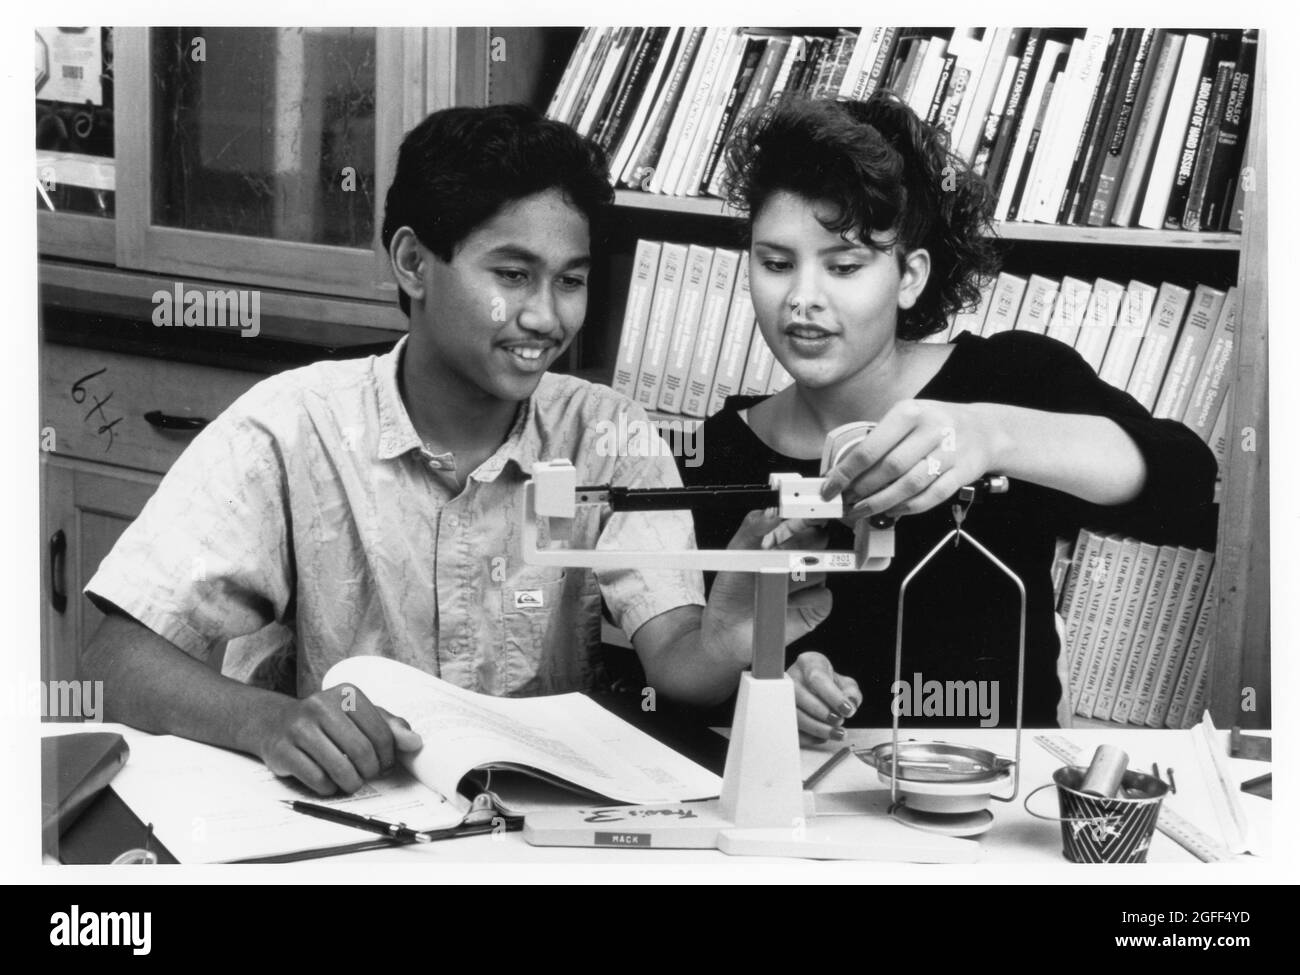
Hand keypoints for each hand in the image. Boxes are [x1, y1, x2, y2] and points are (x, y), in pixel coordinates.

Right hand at [253, 683, 422, 795]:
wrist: (275, 722)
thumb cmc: (327, 722)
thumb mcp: (359, 716)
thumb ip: (390, 726)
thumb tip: (415, 742)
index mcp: (346, 693)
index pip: (381, 733)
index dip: (389, 756)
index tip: (385, 765)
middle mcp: (321, 704)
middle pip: (361, 751)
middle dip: (370, 771)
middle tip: (368, 775)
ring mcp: (299, 727)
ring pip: (339, 768)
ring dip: (351, 783)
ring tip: (351, 782)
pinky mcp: (282, 750)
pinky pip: (316, 779)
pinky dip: (328, 787)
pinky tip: (328, 781)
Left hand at [701, 509, 832, 667]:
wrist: (726, 630)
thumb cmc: (731, 591)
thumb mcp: (735, 553)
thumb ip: (752, 528)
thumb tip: (772, 511)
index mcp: (783, 542)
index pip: (802, 521)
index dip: (804, 517)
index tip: (800, 515)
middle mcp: (798, 560)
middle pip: (819, 541)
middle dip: (805, 542)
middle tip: (784, 550)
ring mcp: (808, 583)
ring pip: (821, 568)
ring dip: (800, 572)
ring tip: (774, 581)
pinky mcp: (815, 608)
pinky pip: (823, 595)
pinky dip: (806, 597)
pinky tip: (786, 601)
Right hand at [787, 652, 860, 742]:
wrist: (813, 688)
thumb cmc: (829, 684)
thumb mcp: (845, 683)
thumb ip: (851, 692)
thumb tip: (850, 703)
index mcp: (808, 663)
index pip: (817, 678)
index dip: (833, 696)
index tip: (847, 710)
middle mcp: (792, 677)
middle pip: (800, 696)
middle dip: (822, 713)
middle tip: (839, 721)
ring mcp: (783, 695)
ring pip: (793, 714)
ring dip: (817, 728)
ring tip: (835, 733)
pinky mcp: (781, 713)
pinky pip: (791, 728)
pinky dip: (807, 737)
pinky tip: (822, 737)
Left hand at [820, 400, 1005, 518]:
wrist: (984, 430)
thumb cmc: (936, 424)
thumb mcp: (907, 416)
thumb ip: (880, 438)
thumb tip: (844, 470)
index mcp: (909, 412)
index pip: (870, 448)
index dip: (846, 473)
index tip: (831, 487)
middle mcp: (931, 429)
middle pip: (888, 469)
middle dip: (862, 491)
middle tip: (846, 502)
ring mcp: (950, 452)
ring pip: (909, 486)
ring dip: (881, 503)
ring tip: (863, 510)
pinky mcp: (962, 472)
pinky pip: (931, 496)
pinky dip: (908, 508)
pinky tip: (891, 511)